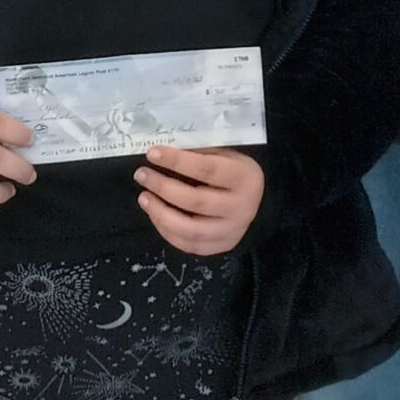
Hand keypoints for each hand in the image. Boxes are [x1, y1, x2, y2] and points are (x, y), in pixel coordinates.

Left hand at [136, 146, 265, 255]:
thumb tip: (161, 154)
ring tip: (143, 197)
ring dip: (160, 213)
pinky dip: (167, 231)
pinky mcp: (222, 246)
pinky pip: (189, 245)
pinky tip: (155, 215)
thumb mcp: (225, 154)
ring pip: (190, 229)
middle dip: (163, 187)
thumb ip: (199, 154)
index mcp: (244, 177)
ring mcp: (233, 231)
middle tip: (142, 175)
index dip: (177, 161)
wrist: (257, 200)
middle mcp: (241, 207)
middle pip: (195, 201)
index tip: (152, 153)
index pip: (206, 169)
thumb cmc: (233, 171)